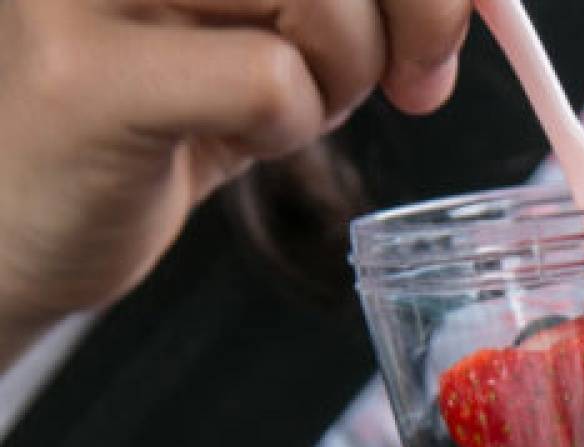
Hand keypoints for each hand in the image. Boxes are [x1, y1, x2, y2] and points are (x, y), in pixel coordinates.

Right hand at [0, 0, 469, 340]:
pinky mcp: (85, 73)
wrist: (35, 215)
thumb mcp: (294, 19)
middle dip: (418, 11)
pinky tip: (235, 135)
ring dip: (346, 69)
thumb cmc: (177, 106)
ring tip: (293, 99)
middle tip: (411, 77)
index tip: (467, 8)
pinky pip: (271, 81)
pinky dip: (291, 124)